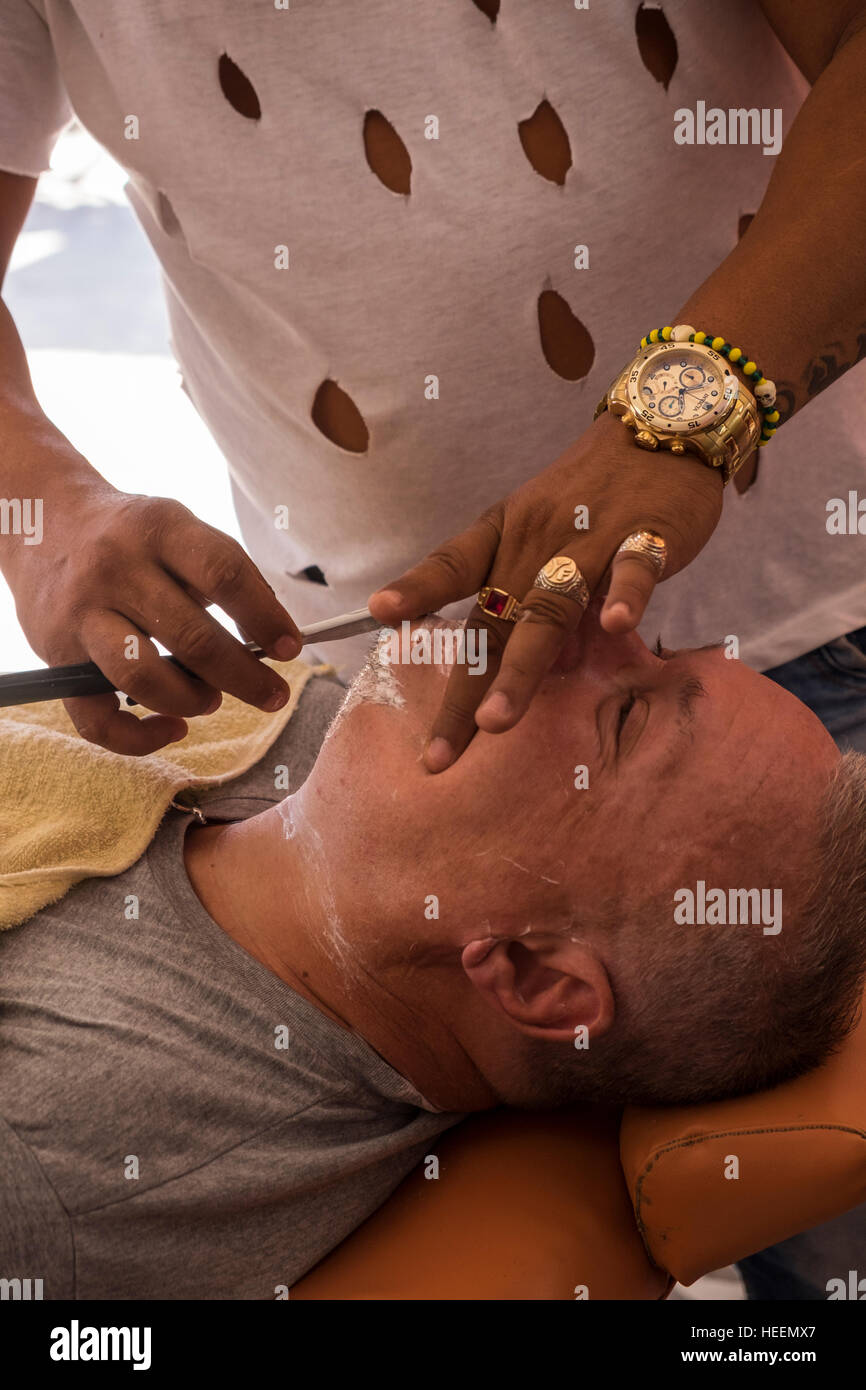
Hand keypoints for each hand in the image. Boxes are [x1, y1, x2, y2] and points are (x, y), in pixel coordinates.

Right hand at [1, 429, 301, 754]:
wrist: (42, 520)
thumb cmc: (131, 537)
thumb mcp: (175, 528)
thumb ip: (219, 574)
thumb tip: (274, 636)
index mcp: (159, 529)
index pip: (223, 573)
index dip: (265, 616)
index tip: (290, 648)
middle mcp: (117, 568)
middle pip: (192, 637)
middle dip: (244, 676)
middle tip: (273, 695)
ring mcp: (82, 613)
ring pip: (144, 679)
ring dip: (192, 700)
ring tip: (211, 700)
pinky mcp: (57, 656)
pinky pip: (97, 719)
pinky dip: (140, 739)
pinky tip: (171, 728)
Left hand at [369, 410, 722, 770]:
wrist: (662, 428)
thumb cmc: (592, 492)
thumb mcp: (544, 534)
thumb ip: (531, 601)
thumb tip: (521, 670)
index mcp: (506, 535)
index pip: (453, 563)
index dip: (418, 587)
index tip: (381, 615)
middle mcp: (538, 540)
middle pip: (494, 621)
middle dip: (465, 690)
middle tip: (440, 751)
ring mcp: (590, 540)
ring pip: (549, 608)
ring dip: (522, 666)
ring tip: (498, 720)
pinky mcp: (646, 537)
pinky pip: (632, 569)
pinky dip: (624, 594)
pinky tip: (617, 624)